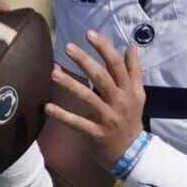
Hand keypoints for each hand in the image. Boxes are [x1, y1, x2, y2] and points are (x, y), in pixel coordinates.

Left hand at [44, 30, 145, 170]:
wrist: (132, 153)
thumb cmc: (131, 119)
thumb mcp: (138, 95)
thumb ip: (134, 70)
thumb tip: (131, 47)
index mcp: (128, 90)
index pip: (116, 65)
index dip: (104, 48)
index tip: (89, 33)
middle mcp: (118, 101)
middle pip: (101, 77)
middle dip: (85, 61)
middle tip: (68, 47)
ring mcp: (107, 118)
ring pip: (87, 98)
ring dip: (70, 85)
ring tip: (53, 72)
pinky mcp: (95, 133)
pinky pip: (77, 123)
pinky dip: (62, 116)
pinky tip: (48, 107)